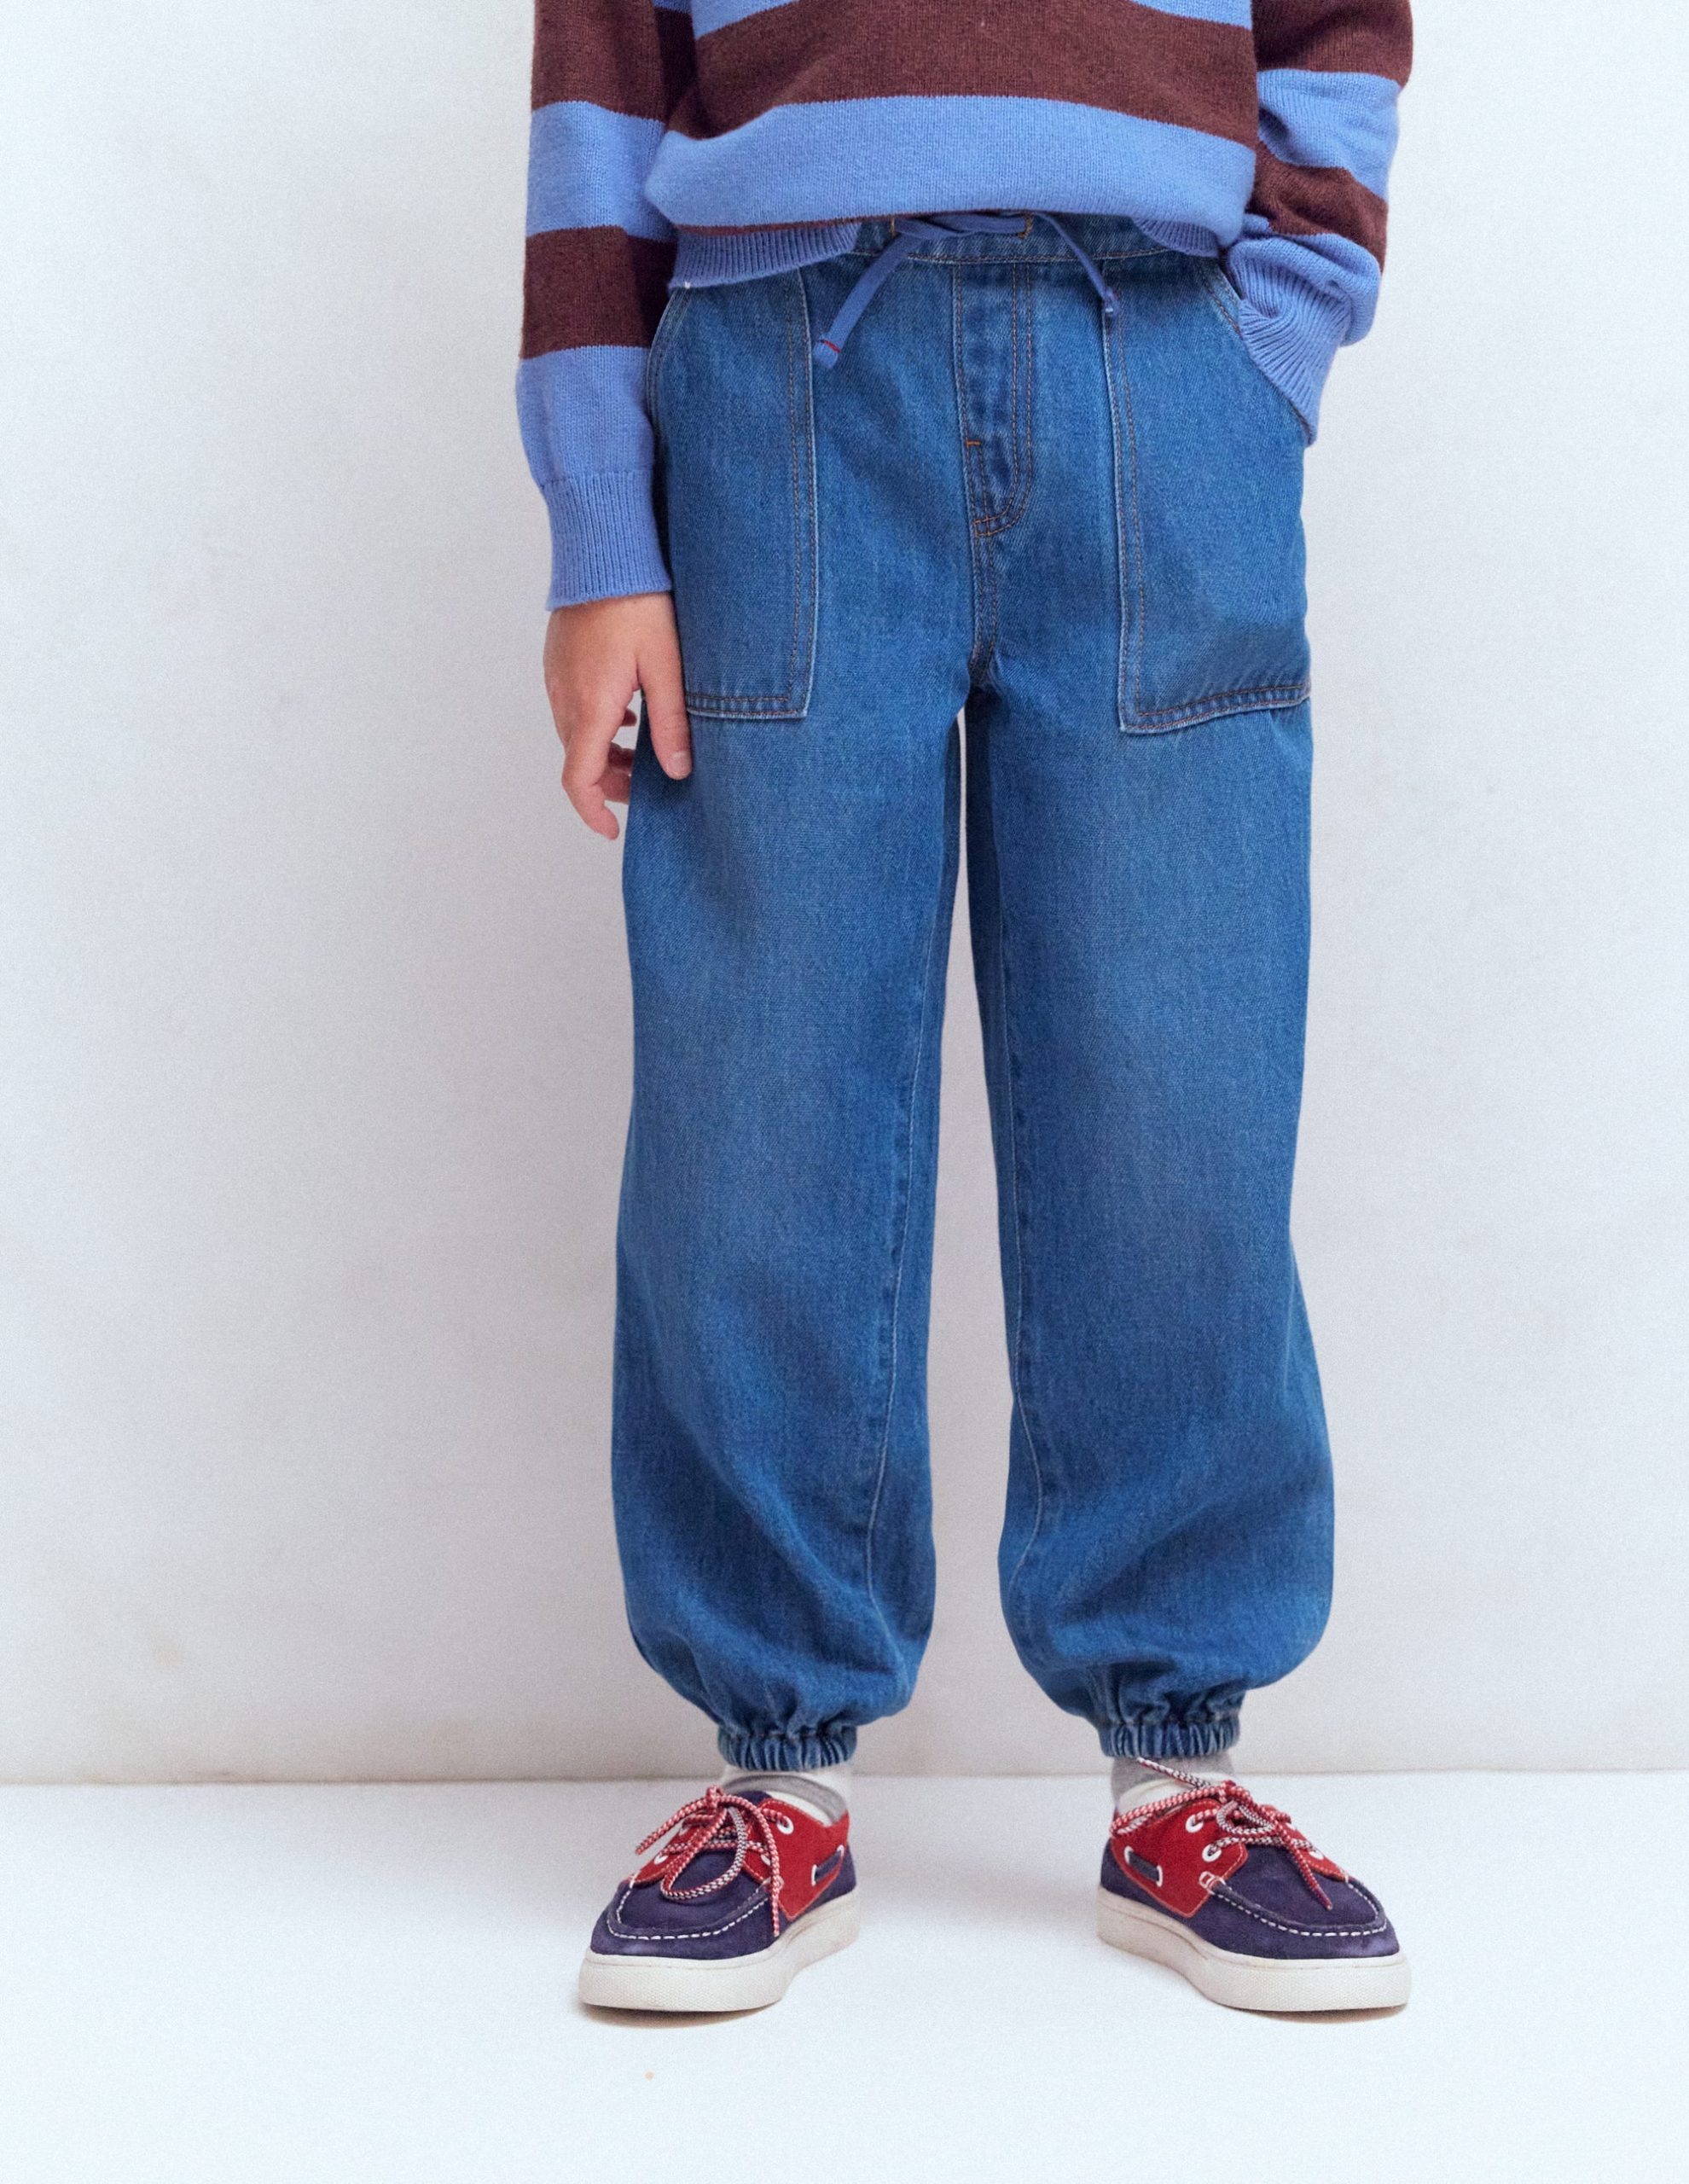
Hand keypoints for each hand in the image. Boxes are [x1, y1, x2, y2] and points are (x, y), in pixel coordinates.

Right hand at [543, 592, 690, 839]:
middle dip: (608, 782)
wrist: (604, 551)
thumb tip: (678, 771)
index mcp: (590, 706)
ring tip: (639, 749)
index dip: (593, 812)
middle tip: (645, 785)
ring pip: (574, 734)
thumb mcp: (666, 666)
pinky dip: (596, 724)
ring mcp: (557, 677)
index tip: (612, 830)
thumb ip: (672, 722)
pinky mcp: (558, 659)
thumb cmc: (637, 601)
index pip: (578, 779)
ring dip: (602, 752)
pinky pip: (571, 706)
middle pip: (578, 760)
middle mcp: (565, 696)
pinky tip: (626, 711)